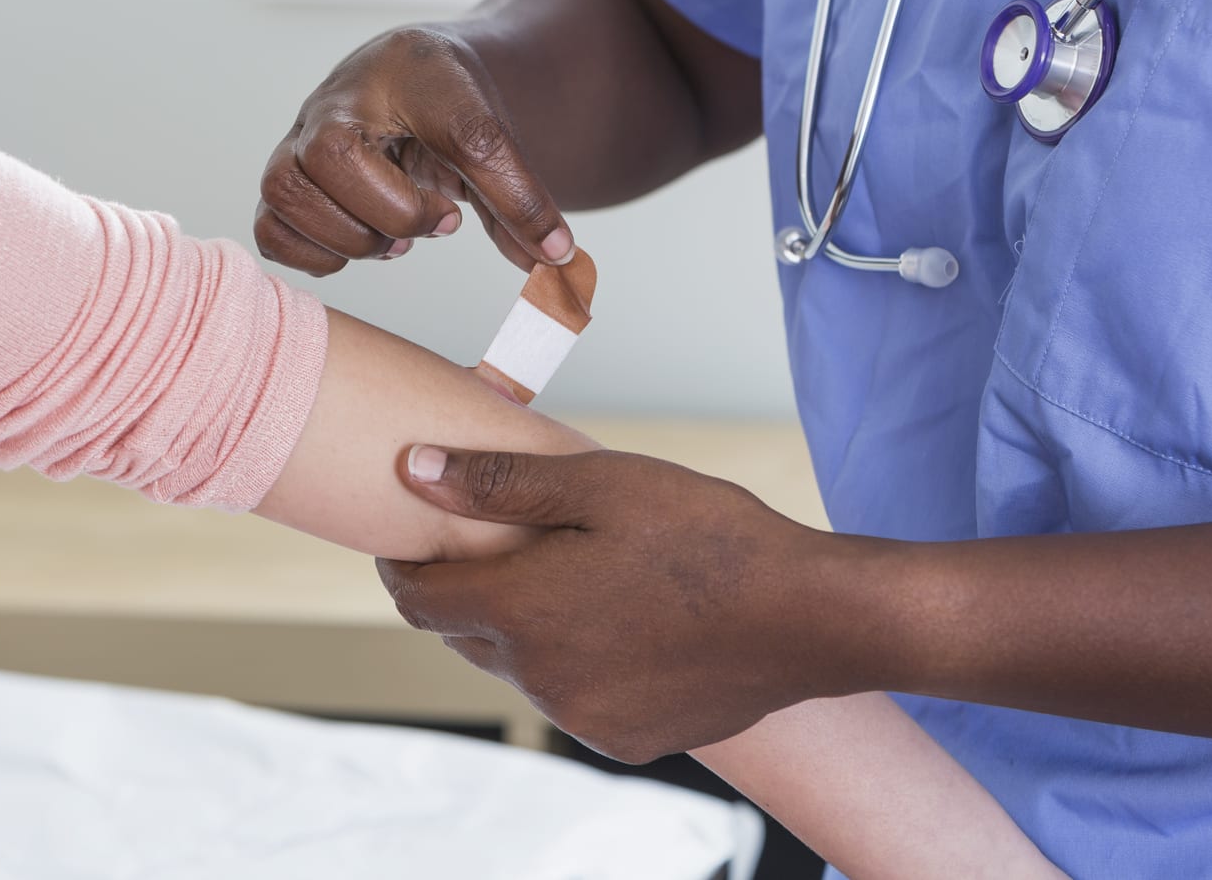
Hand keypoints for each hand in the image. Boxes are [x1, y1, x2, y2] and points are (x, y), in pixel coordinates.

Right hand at [254, 27, 574, 275]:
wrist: (412, 76)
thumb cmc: (450, 104)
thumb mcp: (497, 136)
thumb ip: (521, 196)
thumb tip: (555, 259)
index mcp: (409, 71)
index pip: (456, 127)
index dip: (497, 186)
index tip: (511, 226)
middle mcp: (338, 98)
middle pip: (333, 156)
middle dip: (394, 213)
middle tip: (440, 222)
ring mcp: (298, 137)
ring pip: (286, 190)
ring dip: (349, 236)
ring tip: (394, 241)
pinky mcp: (283, 178)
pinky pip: (268, 226)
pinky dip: (310, 254)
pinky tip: (354, 247)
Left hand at [376, 445, 878, 763]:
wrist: (808, 618)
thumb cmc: (707, 536)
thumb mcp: (601, 484)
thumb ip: (500, 483)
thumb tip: (414, 472)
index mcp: (522, 611)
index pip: (419, 597)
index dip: (404, 564)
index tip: (408, 537)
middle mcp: (540, 677)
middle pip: (464, 633)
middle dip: (465, 591)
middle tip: (493, 544)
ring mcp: (582, 716)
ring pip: (519, 667)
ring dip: (523, 629)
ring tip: (568, 579)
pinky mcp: (624, 740)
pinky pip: (571, 698)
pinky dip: (574, 664)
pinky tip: (617, 623)